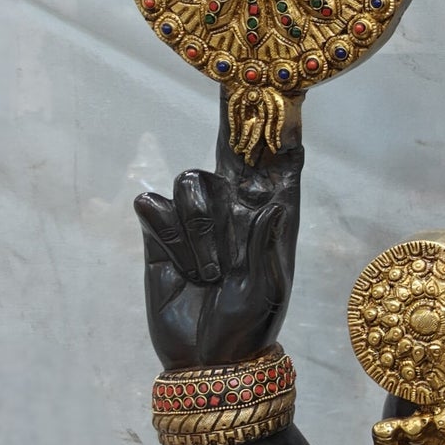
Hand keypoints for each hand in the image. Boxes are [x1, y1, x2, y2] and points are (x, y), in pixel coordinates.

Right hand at [135, 101, 301, 370]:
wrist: (205, 359)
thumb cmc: (248, 326)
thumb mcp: (266, 289)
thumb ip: (264, 245)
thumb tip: (275, 204)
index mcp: (272, 218)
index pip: (280, 166)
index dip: (282, 133)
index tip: (291, 94)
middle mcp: (235, 209)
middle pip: (230, 150)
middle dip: (231, 117)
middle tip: (231, 86)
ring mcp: (197, 219)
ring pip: (191, 181)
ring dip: (199, 228)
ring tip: (210, 275)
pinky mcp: (161, 236)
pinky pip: (153, 206)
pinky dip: (168, 235)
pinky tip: (181, 267)